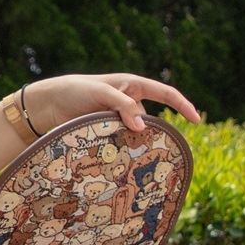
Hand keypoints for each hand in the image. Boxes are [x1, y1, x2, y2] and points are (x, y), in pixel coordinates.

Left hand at [21, 71, 202, 133]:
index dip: (183, 105)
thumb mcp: (100, 93)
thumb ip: (123, 105)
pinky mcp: (107, 132)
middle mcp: (129, 102)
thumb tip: (143, 126)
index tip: (196, 120)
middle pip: (150, 119)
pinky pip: (122, 141)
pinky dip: (122, 149)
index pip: (165, 94)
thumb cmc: (75, 90)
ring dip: (132, 143)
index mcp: (132, 85)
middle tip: (152, 149)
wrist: (47, 104)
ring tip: (121, 151)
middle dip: (152, 133)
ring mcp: (118, 118)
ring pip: (135, 134)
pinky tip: (117, 158)